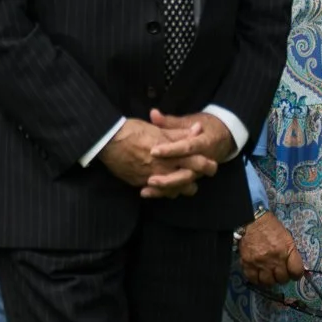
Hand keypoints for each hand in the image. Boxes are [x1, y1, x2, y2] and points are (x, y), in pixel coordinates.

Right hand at [99, 118, 215, 196]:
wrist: (108, 140)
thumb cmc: (134, 130)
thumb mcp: (160, 129)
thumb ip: (180, 133)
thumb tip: (198, 129)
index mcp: (172, 152)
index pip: (196, 162)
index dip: (207, 165)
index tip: (212, 165)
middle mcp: (164, 168)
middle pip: (187, 181)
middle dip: (194, 182)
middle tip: (197, 181)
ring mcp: (152, 177)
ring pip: (173, 190)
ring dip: (178, 188)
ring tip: (181, 185)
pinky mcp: (140, 182)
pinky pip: (155, 192)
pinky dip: (161, 191)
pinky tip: (162, 188)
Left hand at [146, 109, 236, 197]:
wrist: (222, 138)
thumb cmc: (204, 127)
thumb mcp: (190, 121)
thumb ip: (170, 121)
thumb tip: (153, 114)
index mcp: (204, 143)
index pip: (188, 148)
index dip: (171, 150)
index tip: (153, 151)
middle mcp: (203, 162)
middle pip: (188, 174)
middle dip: (170, 179)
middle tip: (150, 179)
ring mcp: (198, 173)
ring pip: (183, 186)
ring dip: (165, 189)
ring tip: (146, 189)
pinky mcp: (191, 179)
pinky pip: (179, 189)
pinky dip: (163, 192)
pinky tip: (147, 192)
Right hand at [237, 211, 305, 287]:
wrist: (252, 221)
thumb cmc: (272, 228)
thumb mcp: (287, 238)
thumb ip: (292, 254)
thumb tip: (297, 268)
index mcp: (286, 251)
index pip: (296, 271)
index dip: (296, 275)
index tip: (294, 274)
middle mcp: (274, 259)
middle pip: (282, 279)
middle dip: (283, 277)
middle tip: (280, 273)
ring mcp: (260, 263)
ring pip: (268, 282)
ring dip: (270, 280)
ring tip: (270, 275)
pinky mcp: (247, 264)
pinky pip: (253, 279)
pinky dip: (257, 280)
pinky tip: (259, 275)